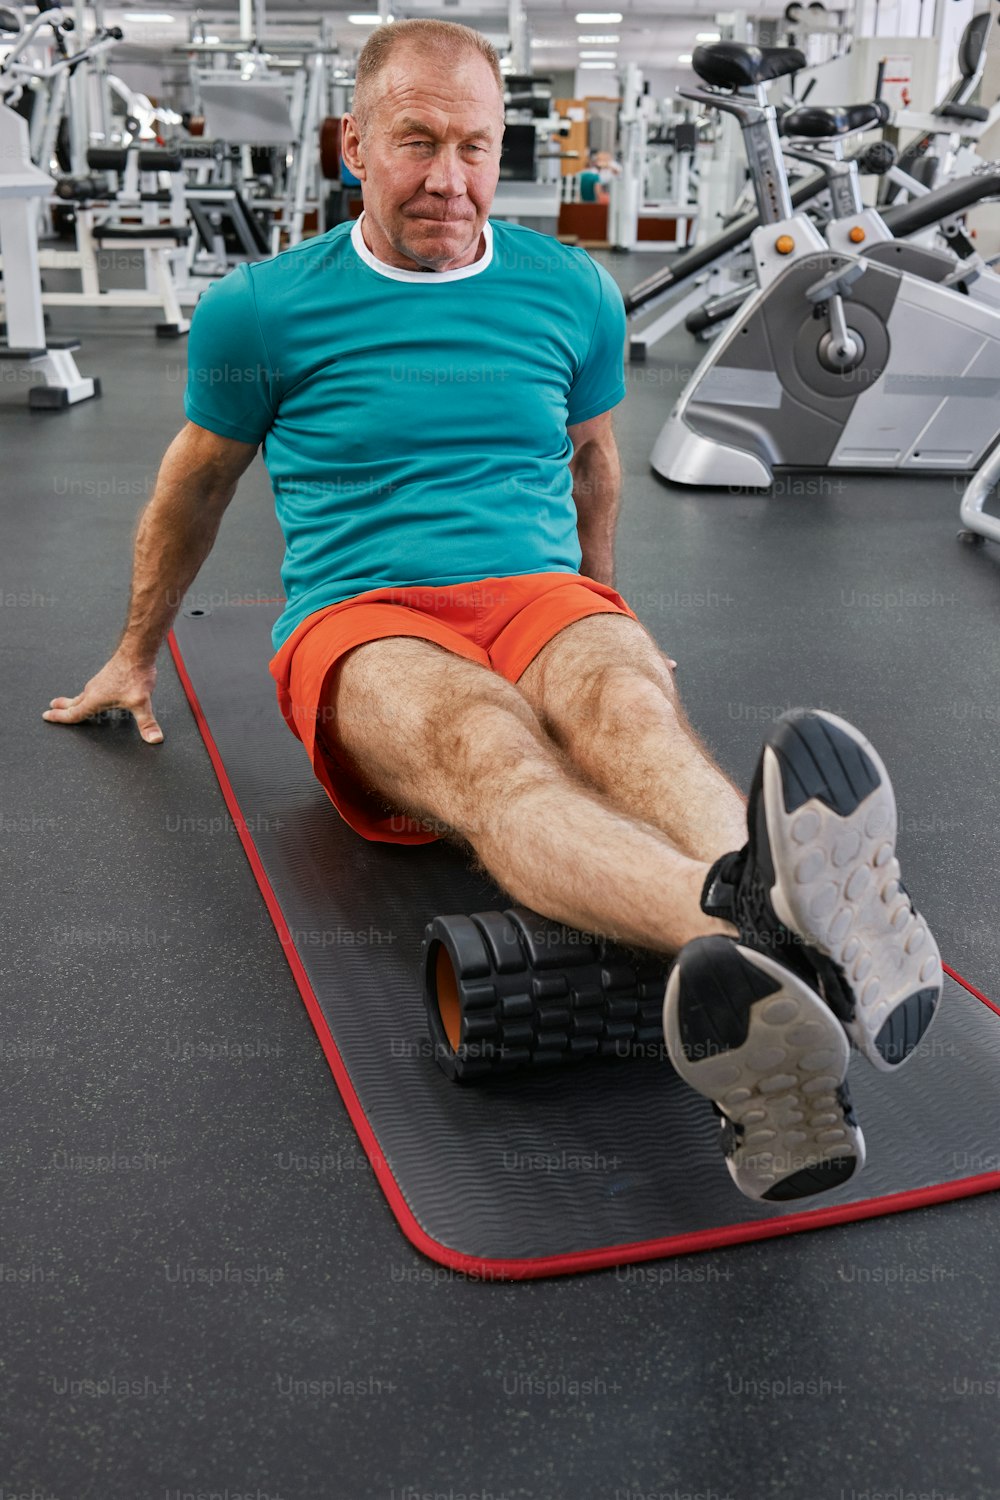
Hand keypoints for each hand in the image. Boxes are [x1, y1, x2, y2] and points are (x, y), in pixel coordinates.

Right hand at [43, 653, 162, 743]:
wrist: (137, 652)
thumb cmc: (134, 675)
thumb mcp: (141, 703)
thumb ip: (147, 723)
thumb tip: (154, 739)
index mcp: (95, 699)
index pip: (74, 713)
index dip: (60, 718)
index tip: (46, 716)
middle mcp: (93, 690)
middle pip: (74, 702)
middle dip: (62, 707)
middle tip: (50, 709)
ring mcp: (99, 682)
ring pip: (82, 695)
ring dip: (74, 701)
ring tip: (70, 704)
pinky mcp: (107, 677)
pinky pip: (92, 689)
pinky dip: (87, 694)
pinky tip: (96, 694)